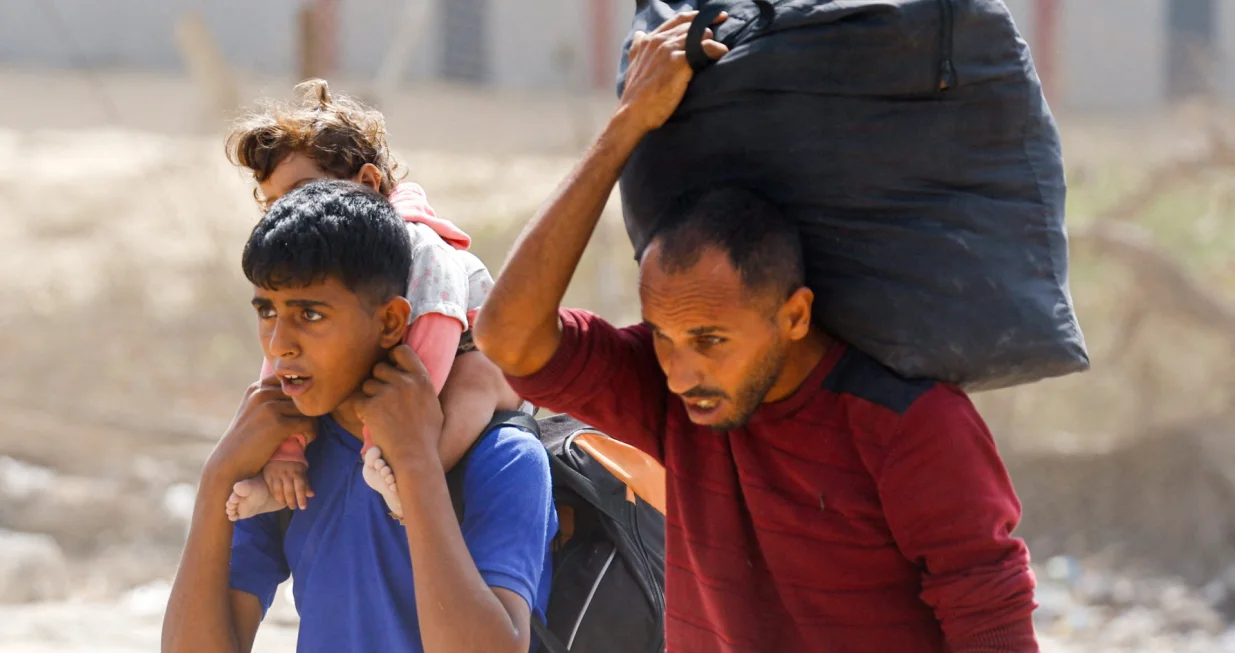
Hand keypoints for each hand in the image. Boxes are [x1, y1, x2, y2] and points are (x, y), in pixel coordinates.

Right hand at [206, 376, 315, 484]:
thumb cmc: (245, 440)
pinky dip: (312, 432)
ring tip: (306, 433)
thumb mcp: (253, 412)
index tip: (301, 411)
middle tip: (306, 425)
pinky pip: (308, 423)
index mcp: (256, 388)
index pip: (290, 380)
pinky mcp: (277, 424)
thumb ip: (270, 399)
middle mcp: (262, 393)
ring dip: (311, 422)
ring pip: (306, 408)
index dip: (300, 395)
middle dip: (308, 410)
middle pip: (301, 394)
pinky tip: (307, 440)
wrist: (228, 463)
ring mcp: (269, 408)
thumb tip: (302, 391)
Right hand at [262, 460, 312, 510]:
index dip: (302, 498)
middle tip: (293, 507)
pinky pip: (271, 488)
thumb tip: (311, 495)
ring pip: (279, 491)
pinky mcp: (268, 475)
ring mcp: (276, 474)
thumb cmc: (294, 462)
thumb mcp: (302, 470)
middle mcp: (286, 474)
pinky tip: (278, 500)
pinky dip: (275, 495)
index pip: (300, 487)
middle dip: (292, 501)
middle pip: (289, 491)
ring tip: (286, 505)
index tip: (303, 507)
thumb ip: (306, 483)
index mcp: (297, 472)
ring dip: (282, 500)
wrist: (281, 450)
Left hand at [354, 345, 443, 470]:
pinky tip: (372, 421)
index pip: (402, 351)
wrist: (415, 457)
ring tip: (380, 413)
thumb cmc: (427, 435)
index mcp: (422, 379)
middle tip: (383, 397)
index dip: (393, 356)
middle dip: (378, 380)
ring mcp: (386, 394)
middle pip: (379, 367)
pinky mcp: (371, 407)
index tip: (391, 366)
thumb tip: (412, 375)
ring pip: (367, 385)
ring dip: (370, 396)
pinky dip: (362, 410)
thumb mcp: (433, 404)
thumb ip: (422, 386)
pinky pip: (358, 401)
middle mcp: (404, 382)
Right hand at [618, 10, 728, 133]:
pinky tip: (721, 54)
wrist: (634, 113)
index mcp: (650, 39)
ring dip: (712, 42)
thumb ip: (639, 47)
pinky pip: (705, 48)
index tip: (715, 18)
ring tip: (718, 54)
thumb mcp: (633, 63)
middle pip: (692, 27)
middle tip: (715, 45)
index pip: (679, 20)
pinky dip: (716, 49)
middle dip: (707, 34)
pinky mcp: (678, 62)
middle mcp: (659, 40)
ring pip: (700, 34)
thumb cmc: (636, 94)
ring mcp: (669, 49)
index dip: (698, 17)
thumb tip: (640, 34)